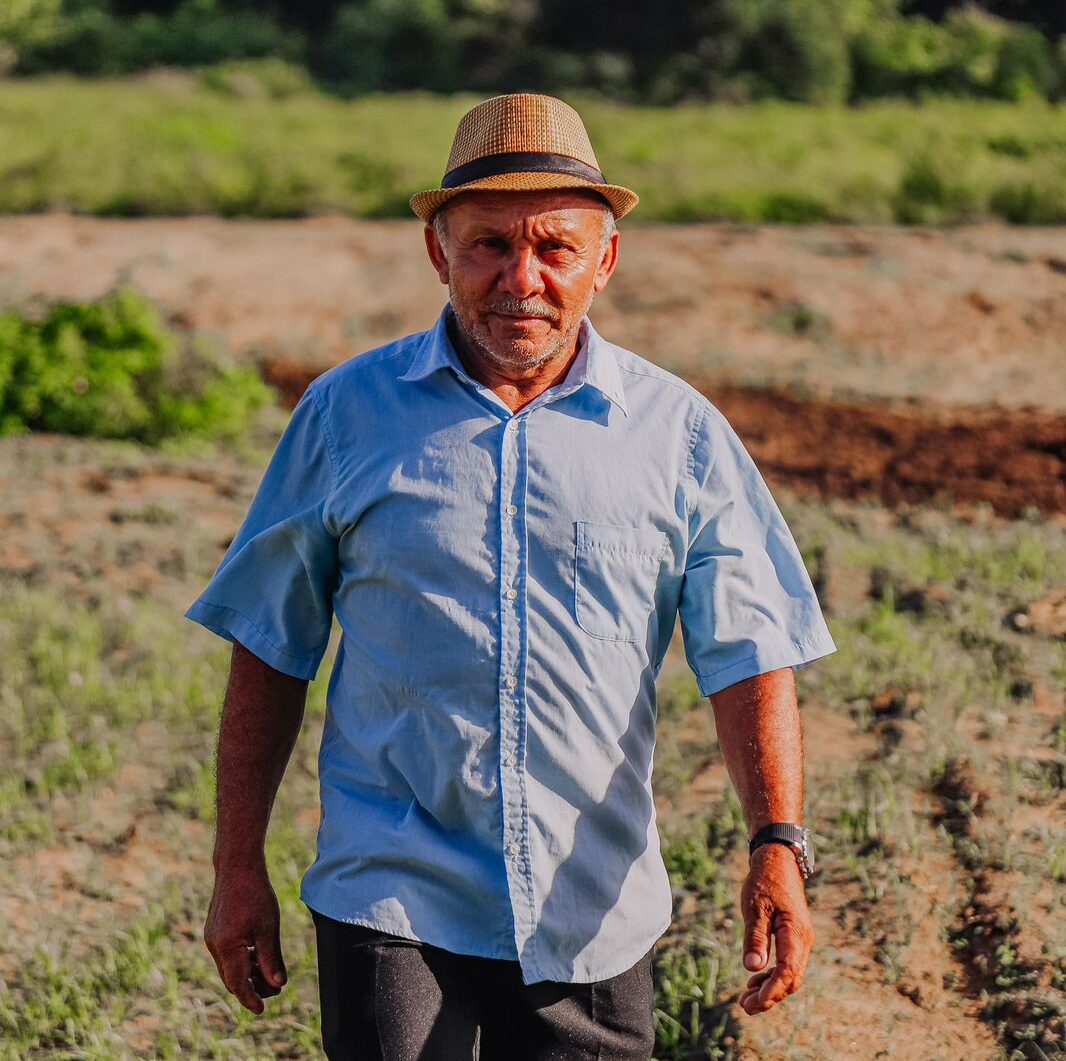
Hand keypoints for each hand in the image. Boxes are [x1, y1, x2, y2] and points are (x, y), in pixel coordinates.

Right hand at [204, 863, 287, 1013]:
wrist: (237, 866)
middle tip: (274, 991)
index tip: (262, 1009)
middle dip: (252, 988)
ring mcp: (213, 938)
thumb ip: (271, 958)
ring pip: (230, 967)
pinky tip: (257, 957)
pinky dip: (242, 960)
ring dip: (248, 974)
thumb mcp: (269, 927)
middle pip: (232, 978)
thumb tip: (278, 983)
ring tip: (269, 976)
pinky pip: (228, 954)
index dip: (250, 999)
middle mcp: (215, 946)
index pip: (238, 984)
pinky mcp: (215, 931)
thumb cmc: (255, 893)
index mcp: (227, 947)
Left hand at [737, 842, 813, 1015]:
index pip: (788, 972)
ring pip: (790, 974)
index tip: (754, 1003)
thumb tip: (752, 967)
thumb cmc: (764, 881)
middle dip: (770, 996)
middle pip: (791, 979)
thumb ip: (755, 937)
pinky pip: (787, 964)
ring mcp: (800, 940)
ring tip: (746, 999)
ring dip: (770, 988)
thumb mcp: (755, 908)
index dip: (772, 991)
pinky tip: (755, 978)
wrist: (778, 861)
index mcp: (795, 933)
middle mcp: (803, 940)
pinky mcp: (793, 938)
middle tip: (745, 1006)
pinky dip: (772, 975)